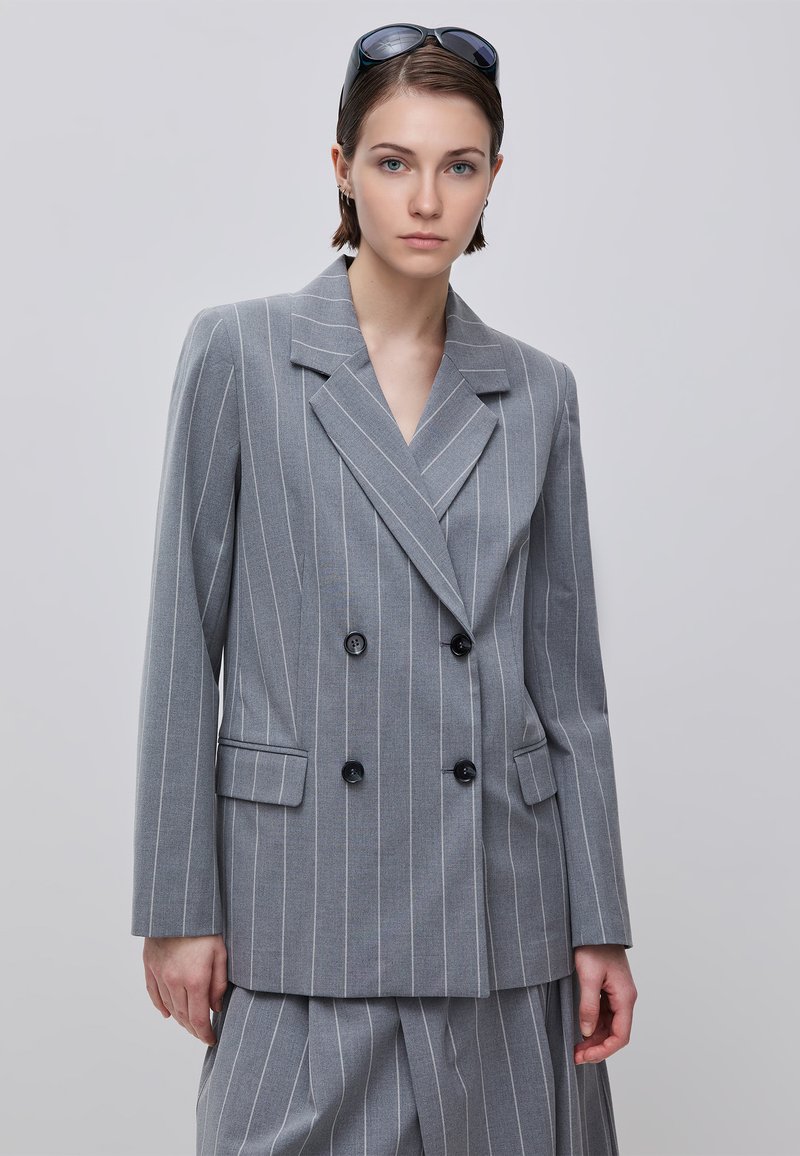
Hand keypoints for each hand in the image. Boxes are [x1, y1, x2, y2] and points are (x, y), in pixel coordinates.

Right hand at [142, 934, 227, 1044]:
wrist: (178, 905)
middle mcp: (175, 980)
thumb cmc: (205, 926)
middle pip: (182, 1016)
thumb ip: (219, 982)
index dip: (204, 1033)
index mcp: (195, 979)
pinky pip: (153, 993)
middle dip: (193, 1029)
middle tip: (202, 1033)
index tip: (211, 1039)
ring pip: (169, 1007)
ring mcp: (160, 974)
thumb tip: (216, 1007)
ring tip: (189, 1024)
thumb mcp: (221, 952)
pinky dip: (161, 1006)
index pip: (198, 1018)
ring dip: (179, 1019)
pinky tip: (167, 1013)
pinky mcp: (150, 965)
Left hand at [572, 944, 636, 1064]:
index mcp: (625, 997)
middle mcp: (625, 998)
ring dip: (594, 1038)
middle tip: (576, 1055)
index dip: (604, 1050)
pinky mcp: (609, 990)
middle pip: (615, 1033)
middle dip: (597, 1047)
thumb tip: (586, 1031)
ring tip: (576, 1047)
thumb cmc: (593, 946)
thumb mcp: (588, 976)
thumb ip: (588, 1005)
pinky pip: (605, 1015)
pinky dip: (593, 1026)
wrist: (595, 926)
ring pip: (609, 1026)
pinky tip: (580, 1030)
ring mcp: (617, 994)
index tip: (584, 1056)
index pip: (620, 1036)